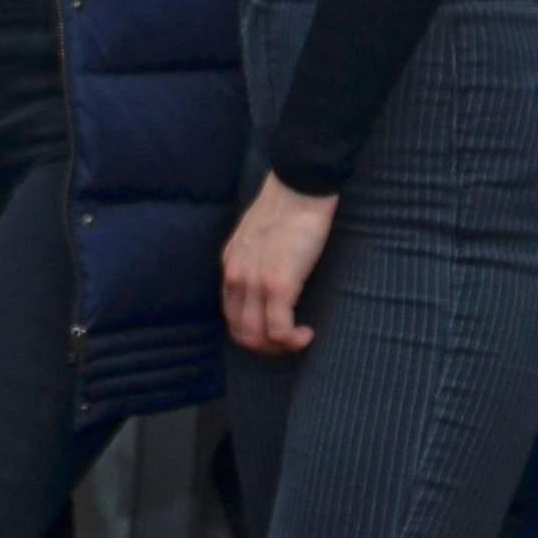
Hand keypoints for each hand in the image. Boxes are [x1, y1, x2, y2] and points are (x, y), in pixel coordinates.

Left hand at [222, 173, 338, 355]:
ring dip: (279, 348)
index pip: (231, 314)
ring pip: (257, 337)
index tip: (275, 331)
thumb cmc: (286, 209)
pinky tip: (307, 334)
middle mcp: (235, 277)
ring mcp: (254, 283)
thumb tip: (268, 274)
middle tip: (290, 342)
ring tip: (298, 339)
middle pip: (241, 332)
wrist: (299, 189)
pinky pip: (279, 330)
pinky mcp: (278, 285)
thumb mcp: (257, 236)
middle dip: (266, 347)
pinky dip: (293, 340)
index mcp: (230, 265)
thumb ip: (255, 258)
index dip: (252, 331)